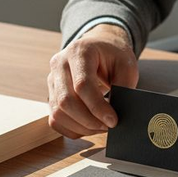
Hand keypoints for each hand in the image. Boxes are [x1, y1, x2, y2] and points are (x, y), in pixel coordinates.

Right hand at [47, 24, 138, 138]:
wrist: (99, 47)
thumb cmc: (113, 56)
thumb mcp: (126, 65)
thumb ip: (123, 87)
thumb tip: (118, 113)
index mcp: (79, 51)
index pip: (82, 84)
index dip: (97, 107)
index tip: (113, 120)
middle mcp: (60, 64)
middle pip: (65, 101)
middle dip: (88, 120)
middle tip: (108, 126)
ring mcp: (52, 79)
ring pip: (58, 113)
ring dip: (81, 127)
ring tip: (100, 127)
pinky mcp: (51, 94)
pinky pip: (55, 119)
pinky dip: (72, 129)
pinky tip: (88, 127)